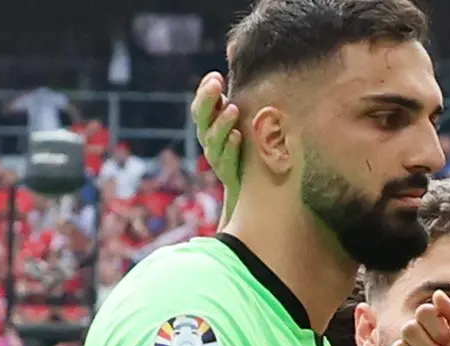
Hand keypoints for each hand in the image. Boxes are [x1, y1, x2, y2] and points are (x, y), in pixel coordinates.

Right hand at [190, 72, 242, 223]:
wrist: (248, 185)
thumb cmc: (246, 145)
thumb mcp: (241, 120)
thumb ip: (237, 98)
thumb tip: (239, 56)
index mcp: (209, 123)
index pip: (201, 104)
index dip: (205, 91)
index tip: (216, 76)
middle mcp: (208, 138)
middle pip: (201, 117)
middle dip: (207, 100)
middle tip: (216, 85)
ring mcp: (215, 155)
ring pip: (212, 137)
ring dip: (221, 122)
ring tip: (232, 108)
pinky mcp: (226, 171)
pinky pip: (225, 158)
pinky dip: (230, 146)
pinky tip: (237, 135)